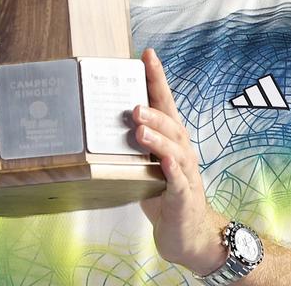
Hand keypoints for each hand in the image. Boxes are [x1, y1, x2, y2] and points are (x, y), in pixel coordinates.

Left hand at [133, 48, 227, 274]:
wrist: (191, 237)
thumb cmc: (166, 199)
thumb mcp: (145, 170)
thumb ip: (130, 149)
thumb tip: (98, 127)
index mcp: (171, 142)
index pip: (165, 104)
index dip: (157, 79)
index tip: (147, 54)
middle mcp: (182, 152)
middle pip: (171, 123)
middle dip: (154, 108)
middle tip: (133, 103)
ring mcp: (186, 174)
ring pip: (175, 149)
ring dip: (158, 136)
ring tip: (140, 128)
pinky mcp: (184, 197)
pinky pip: (178, 180)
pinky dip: (171, 169)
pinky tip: (163, 162)